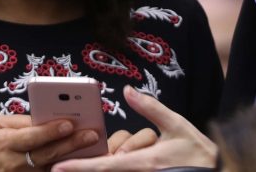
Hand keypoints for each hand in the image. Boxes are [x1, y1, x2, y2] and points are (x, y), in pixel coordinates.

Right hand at [0, 114, 100, 170]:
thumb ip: (19, 121)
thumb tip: (46, 117)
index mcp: (6, 142)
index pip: (33, 136)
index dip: (52, 130)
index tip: (70, 123)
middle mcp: (15, 162)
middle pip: (48, 153)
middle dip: (72, 143)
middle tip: (92, 134)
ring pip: (52, 166)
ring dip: (72, 157)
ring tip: (92, 147)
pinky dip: (64, 167)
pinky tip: (79, 160)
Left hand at [52, 86, 216, 170]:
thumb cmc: (198, 152)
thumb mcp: (176, 125)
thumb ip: (151, 108)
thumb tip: (128, 90)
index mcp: (147, 162)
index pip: (106, 166)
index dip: (79, 167)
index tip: (57, 167)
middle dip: (85, 169)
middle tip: (62, 164)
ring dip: (99, 168)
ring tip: (78, 163)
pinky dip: (112, 170)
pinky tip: (105, 164)